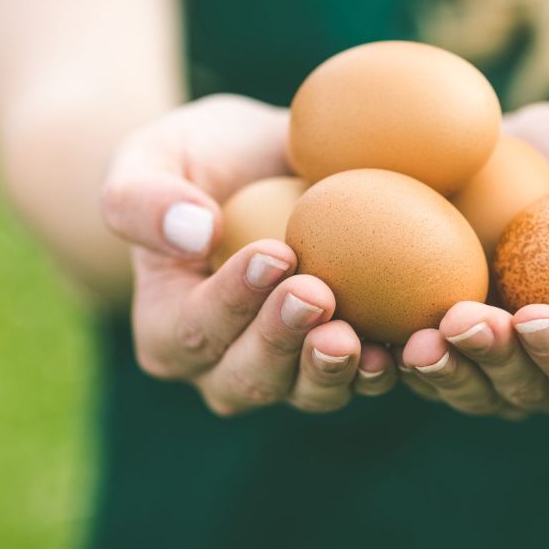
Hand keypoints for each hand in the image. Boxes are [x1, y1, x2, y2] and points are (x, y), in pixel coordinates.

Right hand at [101, 95, 398, 415]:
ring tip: (357, 337)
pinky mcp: (343, 361)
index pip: (194, 328)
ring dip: (333, 369)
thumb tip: (195, 232)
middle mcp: (224, 368)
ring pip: (307, 391)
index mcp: (168, 330)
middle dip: (283, 340)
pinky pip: (362, 378)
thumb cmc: (197, 158)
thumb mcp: (149, 157)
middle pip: (250, 375)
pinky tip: (406, 343)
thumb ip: (142, 198)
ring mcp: (288, 373)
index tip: (274, 253)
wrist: (265, 165)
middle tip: (317, 294)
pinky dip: (385, 368)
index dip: (232, 300)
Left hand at [400, 102, 548, 420]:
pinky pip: (429, 363)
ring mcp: (502, 368)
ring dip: (444, 371)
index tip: (536, 315)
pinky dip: (402, 354)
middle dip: (494, 366)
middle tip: (464, 320)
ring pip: (472, 390)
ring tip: (417, 337)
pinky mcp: (453, 346)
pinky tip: (376, 330)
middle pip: (528, 396)